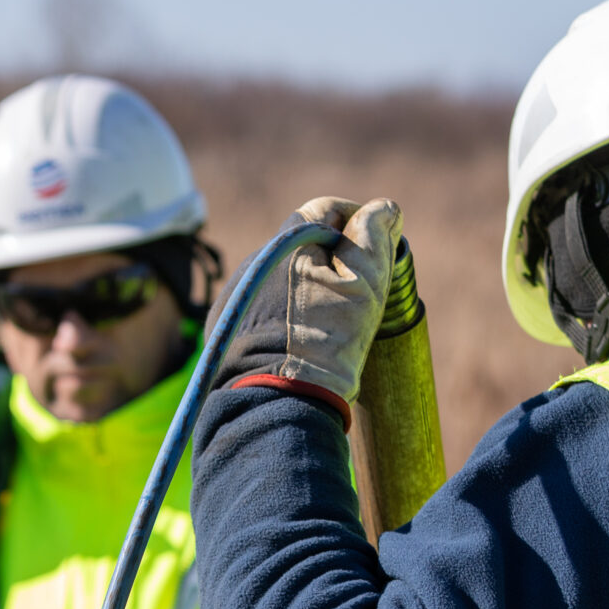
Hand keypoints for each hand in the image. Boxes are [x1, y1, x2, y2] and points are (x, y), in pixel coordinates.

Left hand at [214, 197, 403, 415]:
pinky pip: (261, 306)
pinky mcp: (226, 324)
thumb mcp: (365, 283)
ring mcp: (236, 293)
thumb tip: (382, 209)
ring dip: (306, 287)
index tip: (376, 243)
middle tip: (358, 290)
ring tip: (329, 322)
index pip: (327, 210)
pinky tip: (300, 338)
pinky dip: (282, 313)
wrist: (279, 398)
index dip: (357, 222)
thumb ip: (374, 236)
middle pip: (303, 246)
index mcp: (289, 241)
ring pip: (281, 277)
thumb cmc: (328, 339)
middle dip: (332, 259)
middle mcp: (256, 260)